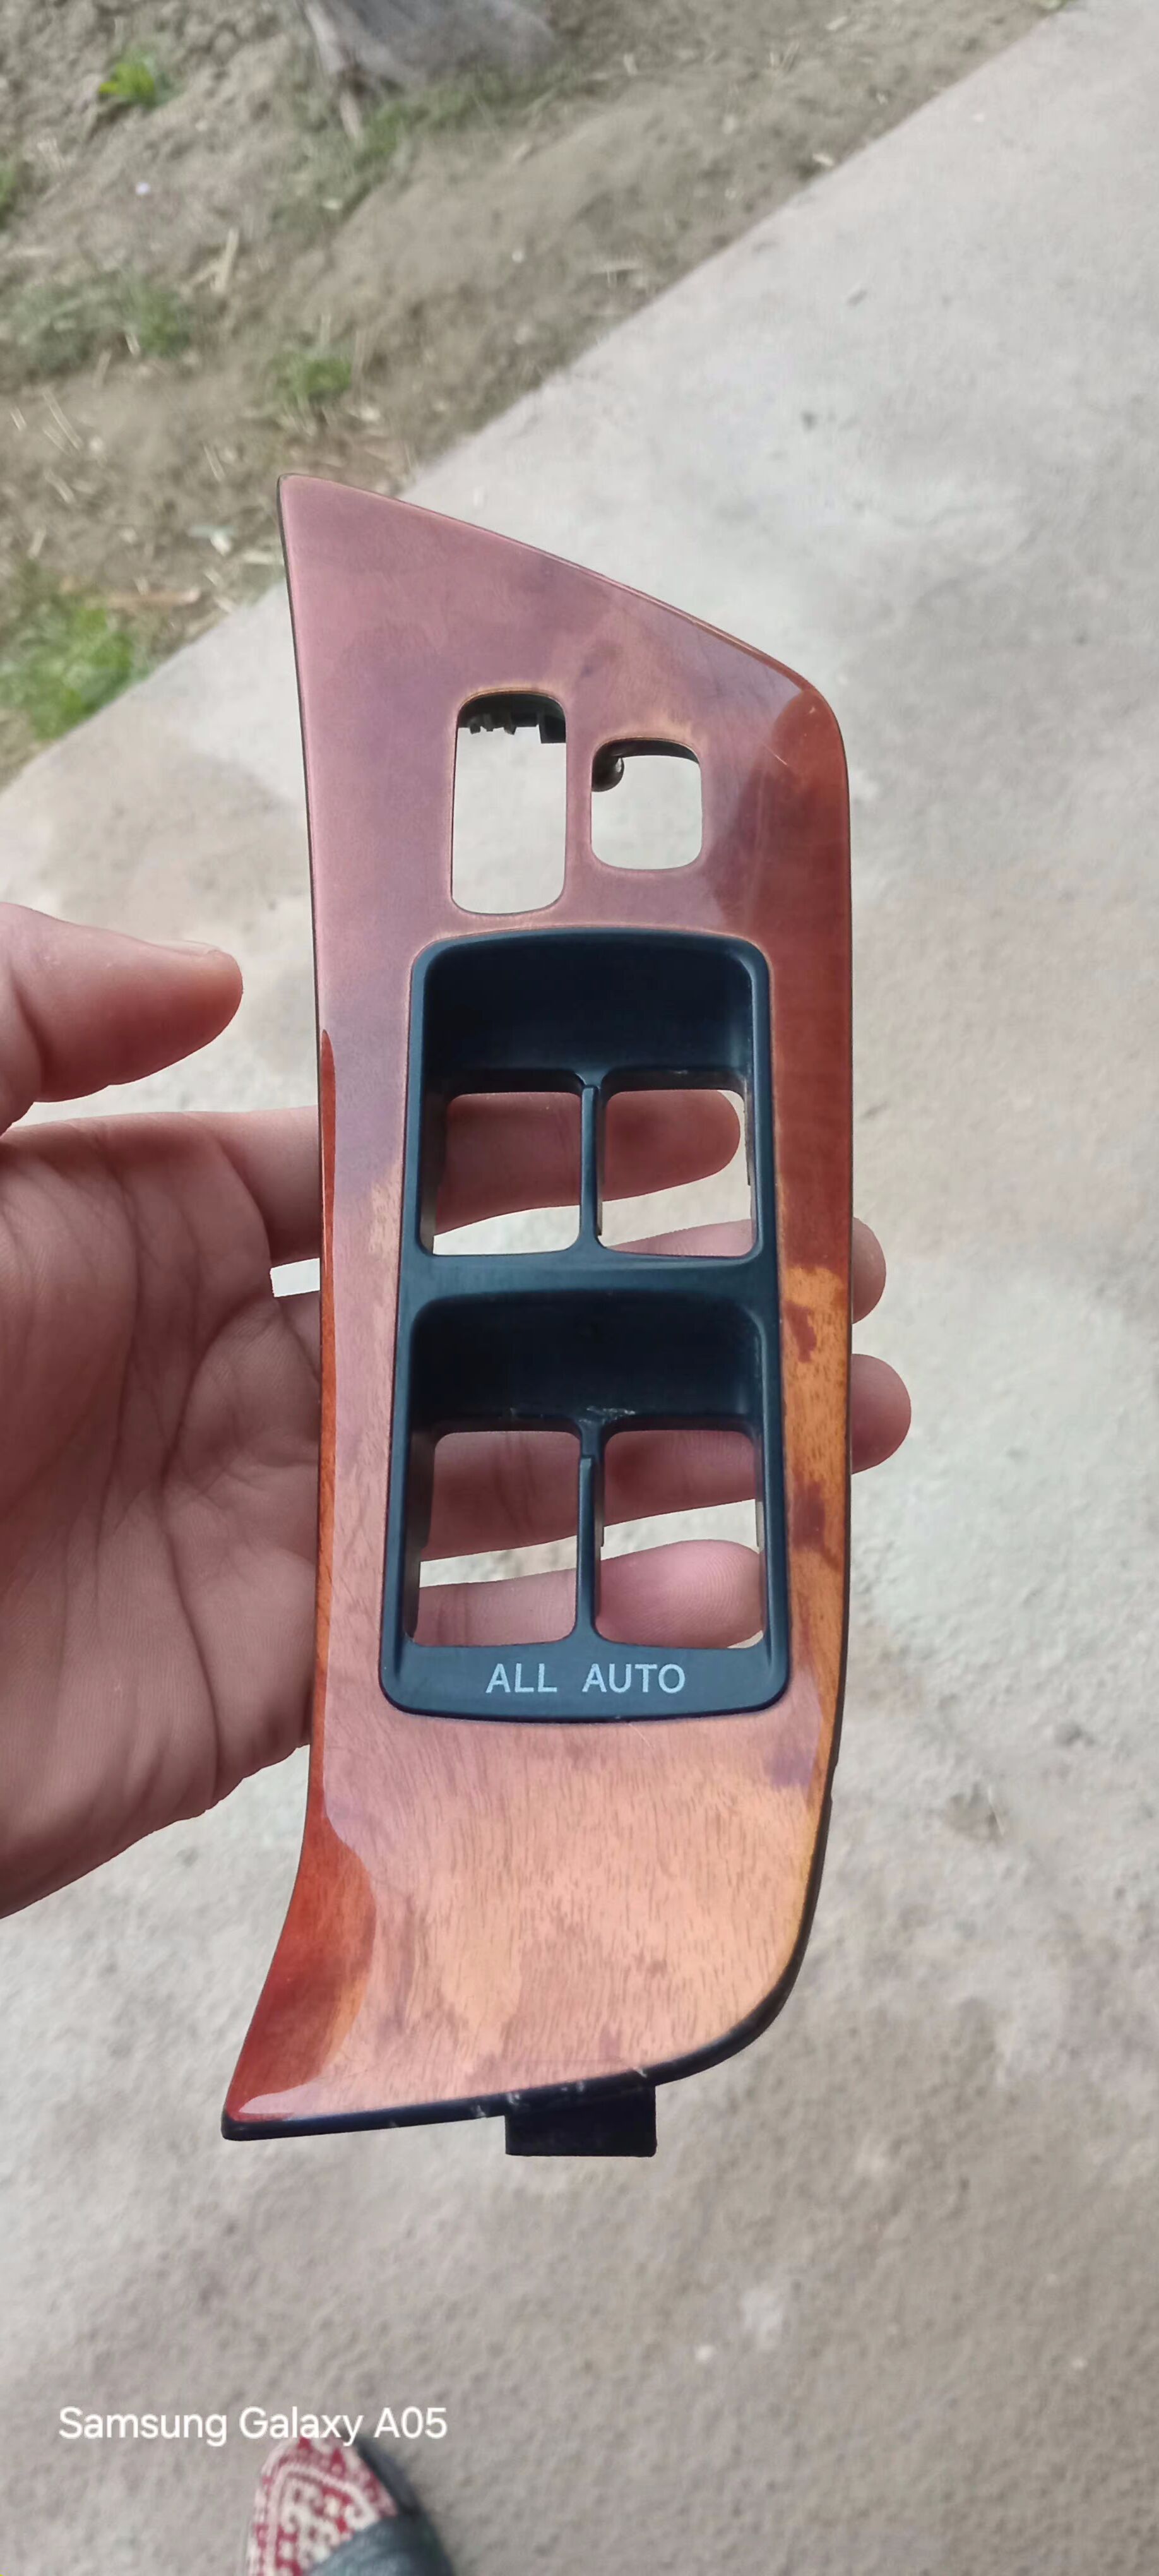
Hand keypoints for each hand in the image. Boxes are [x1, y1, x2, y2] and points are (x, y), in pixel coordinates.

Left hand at [0, 905, 908, 1913]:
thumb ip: (28, 1008)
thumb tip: (217, 966)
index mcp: (142, 1218)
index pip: (391, 1163)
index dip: (549, 1130)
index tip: (702, 1100)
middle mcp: (217, 1367)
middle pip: (484, 1322)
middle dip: (658, 1293)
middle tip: (829, 1274)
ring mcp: (245, 1535)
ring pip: (504, 1484)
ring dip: (675, 1455)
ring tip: (847, 1423)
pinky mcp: (250, 1691)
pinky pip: (449, 1646)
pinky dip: (594, 1620)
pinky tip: (727, 1589)